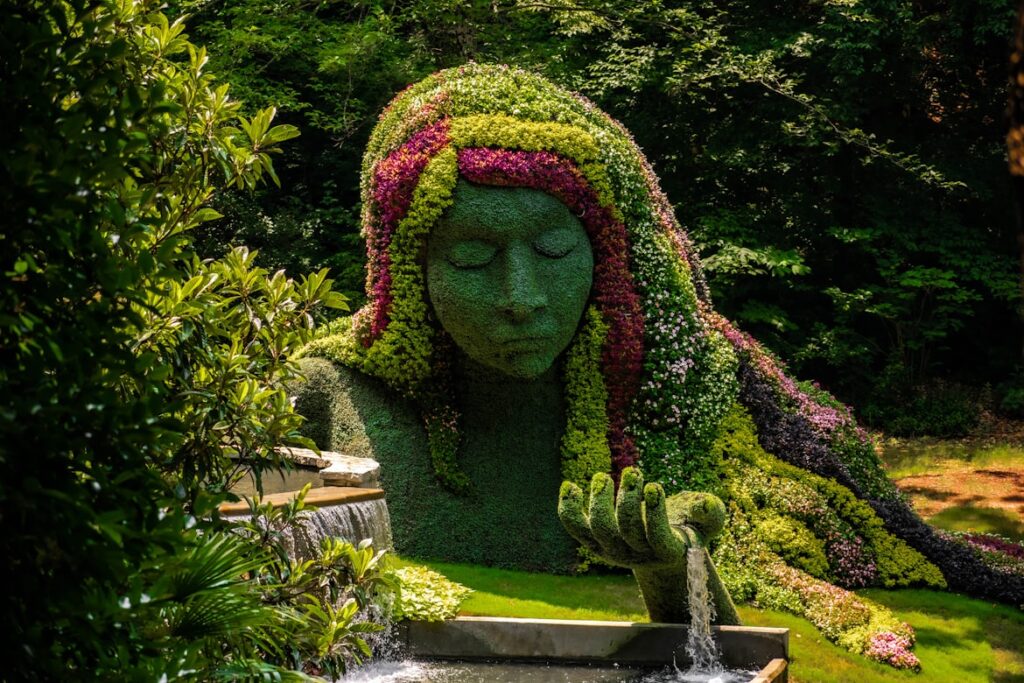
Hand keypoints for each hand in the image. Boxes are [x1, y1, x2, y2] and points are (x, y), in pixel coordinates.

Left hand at [558, 467, 711, 568]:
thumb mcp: (707, 520)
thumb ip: (711, 512)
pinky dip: (568, 507)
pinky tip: (569, 486)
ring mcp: (612, 549)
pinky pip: (575, 527)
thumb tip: (706, 504)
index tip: (654, 486)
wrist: (662, 547)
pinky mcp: (594, 540)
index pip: (658, 538)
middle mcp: (636, 554)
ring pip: (599, 528)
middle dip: (627, 499)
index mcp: (667, 550)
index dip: (655, 514)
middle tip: (633, 472)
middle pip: (625, 530)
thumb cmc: (689, 525)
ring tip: (603, 477)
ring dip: (599, 499)